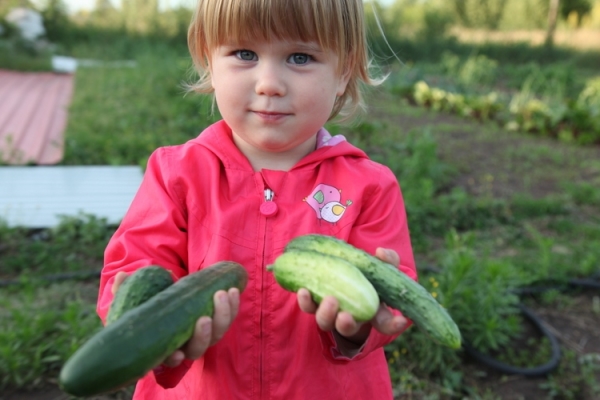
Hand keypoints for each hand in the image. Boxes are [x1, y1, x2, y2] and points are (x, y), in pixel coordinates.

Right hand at [110, 271, 239, 367]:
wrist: (167, 293)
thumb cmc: (145, 303)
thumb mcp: (131, 297)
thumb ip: (124, 289)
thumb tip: (122, 276)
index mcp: (164, 344)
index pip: (169, 358)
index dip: (174, 358)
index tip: (177, 354)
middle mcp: (186, 344)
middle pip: (199, 348)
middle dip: (204, 335)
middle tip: (204, 318)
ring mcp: (203, 333)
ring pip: (218, 332)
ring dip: (224, 315)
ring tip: (222, 294)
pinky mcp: (216, 319)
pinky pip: (228, 316)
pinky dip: (232, 305)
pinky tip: (232, 290)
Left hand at [297, 247, 407, 346]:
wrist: (339, 268)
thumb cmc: (366, 272)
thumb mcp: (379, 266)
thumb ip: (386, 260)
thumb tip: (381, 252)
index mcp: (371, 311)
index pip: (386, 324)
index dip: (394, 324)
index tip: (401, 320)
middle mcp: (350, 317)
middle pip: (348, 328)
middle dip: (346, 324)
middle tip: (345, 316)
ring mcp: (330, 312)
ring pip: (325, 322)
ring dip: (325, 314)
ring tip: (328, 300)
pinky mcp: (314, 303)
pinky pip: (308, 306)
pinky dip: (305, 300)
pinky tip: (302, 290)